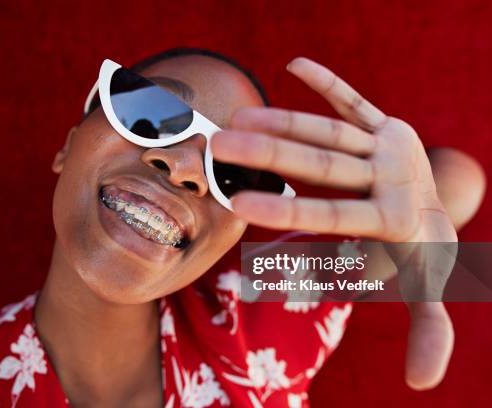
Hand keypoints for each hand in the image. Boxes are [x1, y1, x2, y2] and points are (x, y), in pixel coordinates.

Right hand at [211, 57, 455, 389]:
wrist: (442, 203)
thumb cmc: (420, 251)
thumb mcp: (428, 287)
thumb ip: (431, 330)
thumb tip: (423, 387)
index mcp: (395, 218)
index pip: (332, 212)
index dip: (284, 208)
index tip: (235, 204)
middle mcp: (391, 175)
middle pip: (324, 163)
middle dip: (268, 154)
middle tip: (219, 146)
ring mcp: (389, 144)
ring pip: (330, 128)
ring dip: (282, 119)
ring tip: (236, 118)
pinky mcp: (386, 123)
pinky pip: (354, 98)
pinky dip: (328, 81)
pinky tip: (295, 64)